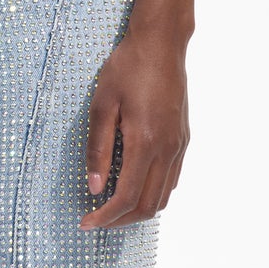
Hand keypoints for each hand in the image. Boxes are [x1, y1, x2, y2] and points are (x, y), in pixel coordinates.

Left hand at [82, 27, 188, 228]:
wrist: (161, 44)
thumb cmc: (127, 69)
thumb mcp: (101, 106)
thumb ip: (98, 150)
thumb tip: (94, 188)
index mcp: (145, 142)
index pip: (126, 197)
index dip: (105, 217)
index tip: (86, 223)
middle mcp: (167, 149)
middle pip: (147, 205)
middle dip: (120, 221)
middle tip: (96, 219)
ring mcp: (178, 146)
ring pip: (162, 197)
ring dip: (137, 210)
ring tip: (112, 208)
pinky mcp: (183, 140)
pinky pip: (171, 180)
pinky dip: (152, 194)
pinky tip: (132, 186)